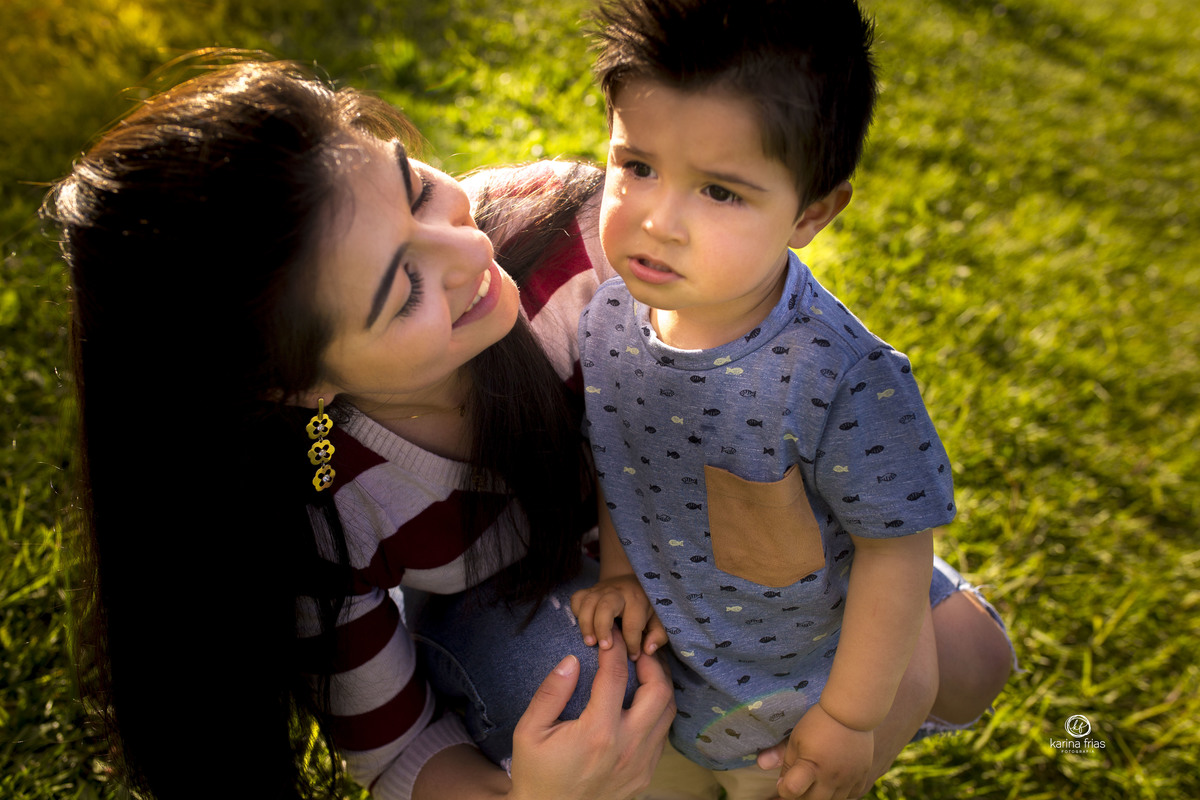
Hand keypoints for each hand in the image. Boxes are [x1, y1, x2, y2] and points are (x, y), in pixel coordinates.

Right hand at [509, 634, 675, 799]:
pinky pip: (662, 736)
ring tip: (643, 671)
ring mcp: (640, 763)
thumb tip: (572, 660)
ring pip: (668, 713)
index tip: (610, 636)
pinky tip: (641, 703)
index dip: (615, 648)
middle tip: (637, 650)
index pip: (615, 675)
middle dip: (651, 662)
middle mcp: (627, 747)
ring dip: (660, 686)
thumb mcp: (529, 731)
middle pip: (659, 691)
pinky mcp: (645, 775)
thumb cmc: (536, 772)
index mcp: (597, 733)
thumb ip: (550, 693)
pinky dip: (658, 712)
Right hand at [570, 574, 667, 658]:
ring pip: (588, 603)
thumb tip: (647, 650)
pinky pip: (577, 599)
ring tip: (590, 642)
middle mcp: (617, 592)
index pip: (632, 624)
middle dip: (603, 628)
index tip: (633, 656)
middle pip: (606, 606)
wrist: (631, 582)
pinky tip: (584, 627)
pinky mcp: (588, 591)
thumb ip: (658, 635)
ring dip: (586, 624)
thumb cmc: (645, 606)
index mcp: (637, 599)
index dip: (632, 644)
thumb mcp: (658, 619)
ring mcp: (600, 590)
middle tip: (604, 647)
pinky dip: (577, 613)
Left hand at [771, 702, 873, 799]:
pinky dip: (839, 793)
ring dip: (820, 795)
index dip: (783, 789)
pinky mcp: (862, 778)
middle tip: (799, 781)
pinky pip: (849, 796)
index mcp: (811, 766)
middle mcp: (831, 778)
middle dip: (801, 796)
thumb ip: (784, 761)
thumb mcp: (795, 738)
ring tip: (816, 778)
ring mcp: (848, 780)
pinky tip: (834, 780)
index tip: (782, 782)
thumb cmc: (818, 723)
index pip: (792, 790)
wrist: (851, 713)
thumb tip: (775, 780)